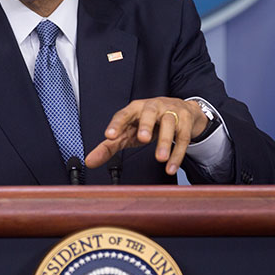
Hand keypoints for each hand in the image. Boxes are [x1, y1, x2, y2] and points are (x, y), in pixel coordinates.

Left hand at [84, 97, 207, 175]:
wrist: (182, 111)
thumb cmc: (148, 123)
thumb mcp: (128, 133)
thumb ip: (109, 147)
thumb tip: (89, 162)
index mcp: (135, 109)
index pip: (123, 114)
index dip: (116, 124)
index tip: (109, 136)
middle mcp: (153, 107)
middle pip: (149, 113)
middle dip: (146, 125)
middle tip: (142, 139)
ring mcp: (171, 112)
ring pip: (169, 124)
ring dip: (165, 142)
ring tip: (160, 159)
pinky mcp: (185, 121)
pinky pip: (183, 138)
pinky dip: (177, 154)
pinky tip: (170, 167)